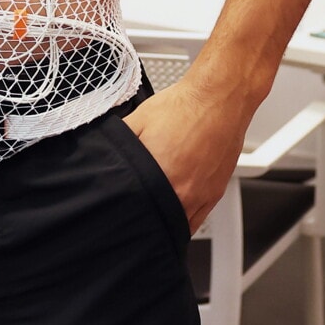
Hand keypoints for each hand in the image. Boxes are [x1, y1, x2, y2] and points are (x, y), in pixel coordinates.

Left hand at [123, 74, 249, 232]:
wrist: (219, 98)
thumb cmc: (184, 106)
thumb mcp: (139, 119)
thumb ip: (121, 141)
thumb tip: (105, 155)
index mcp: (159, 176)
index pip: (138, 210)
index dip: (127, 212)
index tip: (121, 210)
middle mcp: (182, 191)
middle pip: (158, 221)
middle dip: (145, 218)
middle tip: (135, 211)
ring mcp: (201, 195)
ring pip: (179, 226)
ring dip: (166, 222)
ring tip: (154, 213)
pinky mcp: (216, 192)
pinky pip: (198, 218)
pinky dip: (185, 219)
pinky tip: (176, 210)